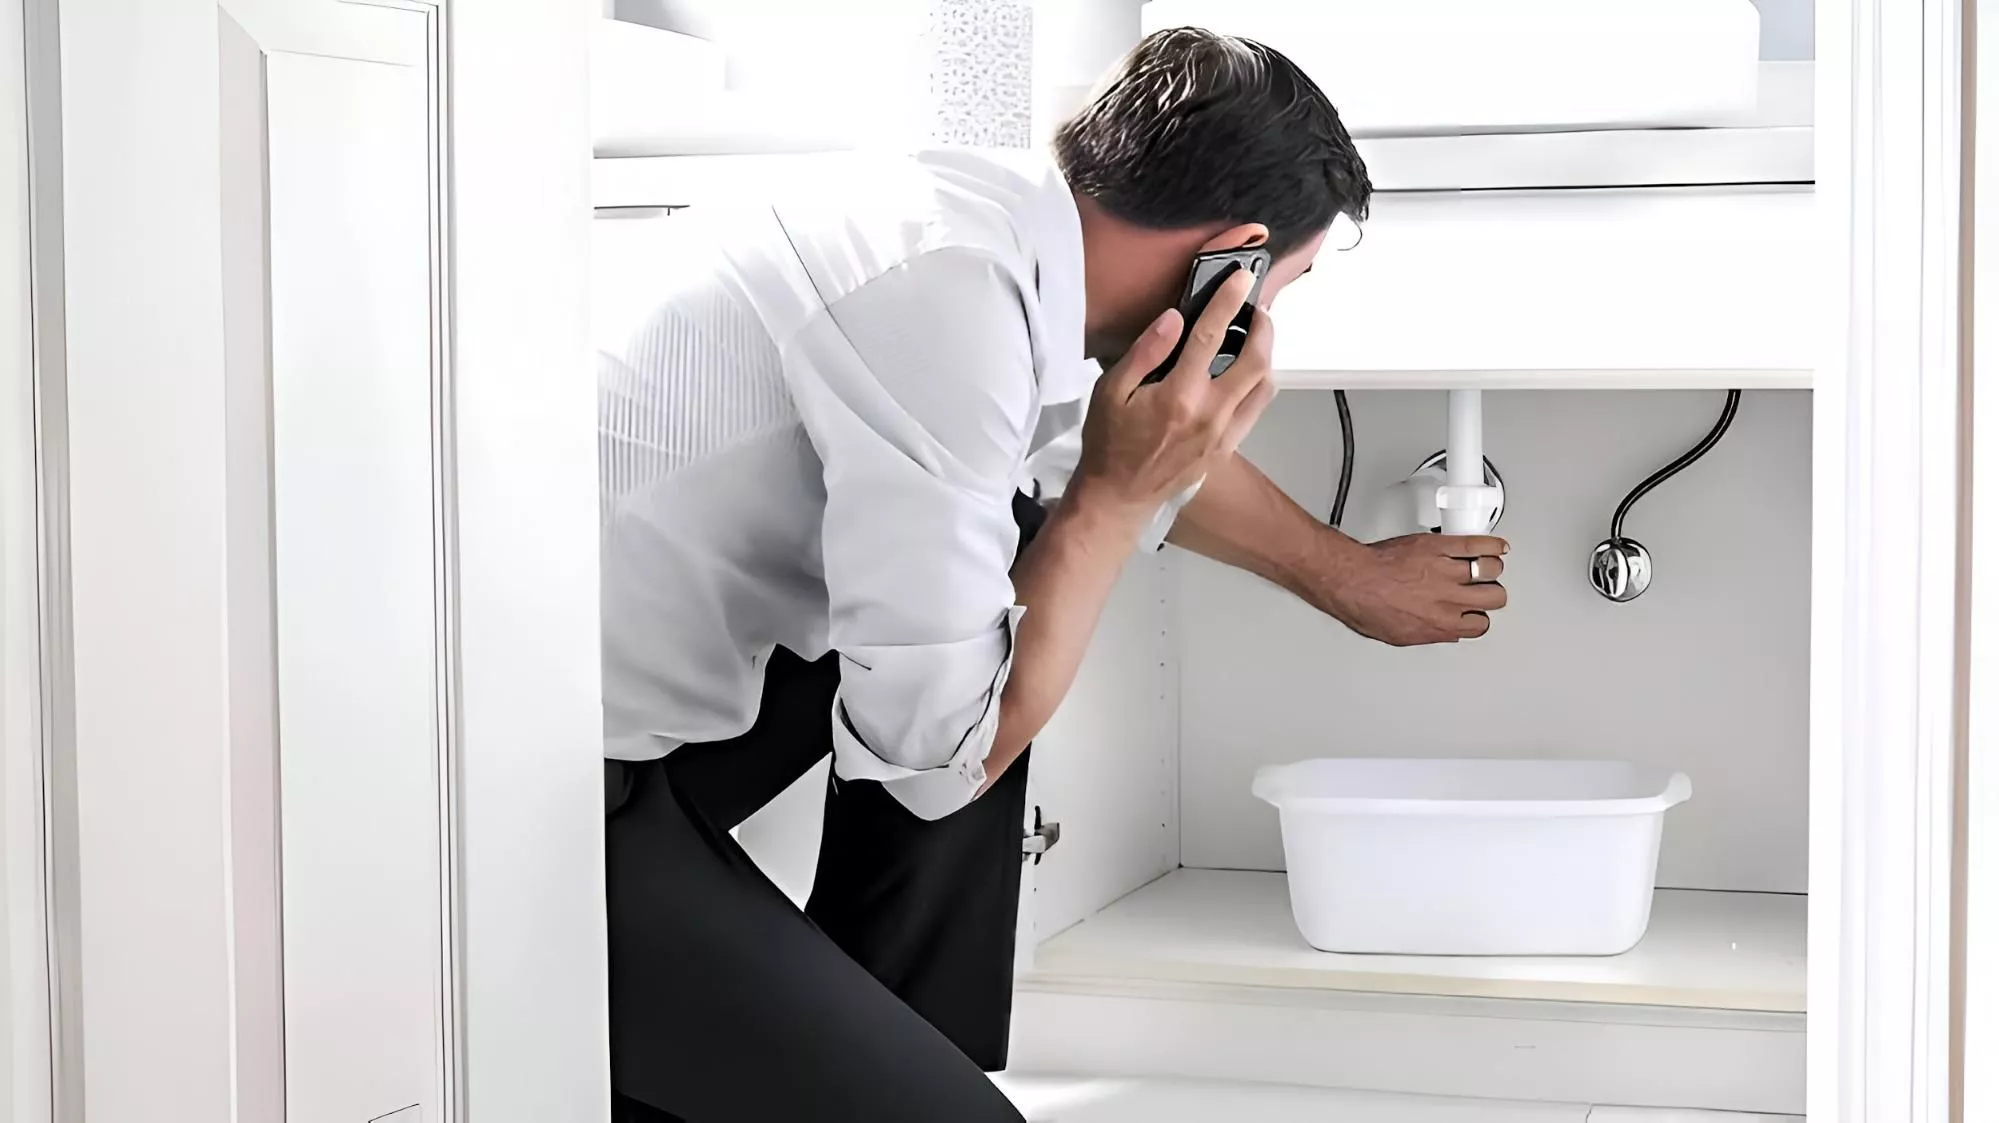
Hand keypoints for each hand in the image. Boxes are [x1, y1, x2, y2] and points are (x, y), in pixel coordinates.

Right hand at [1070, 267, 1276, 520]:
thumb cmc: (1109, 442)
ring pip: (1265, 385)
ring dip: (1266, 355)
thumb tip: (1174, 319)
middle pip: (1256, 359)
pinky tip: (1243, 374)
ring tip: (1254, 338)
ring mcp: (1223, 433)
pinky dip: (1258, 383)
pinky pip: (1256, 409)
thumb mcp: (1110, 392)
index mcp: (1178, 395)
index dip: (1229, 301)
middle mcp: (1210, 413)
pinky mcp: (1227, 448)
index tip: (1242, 277)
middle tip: (1256, 308)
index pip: (1211, 335)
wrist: (1119, 496)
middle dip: (1263, 326)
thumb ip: (1144, 353)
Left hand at [1306, 532, 1509, 645]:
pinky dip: (1492, 544)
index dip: (1479, 616)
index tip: (1476, 611)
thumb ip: (1430, 633)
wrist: (1352, 580)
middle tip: (1483, 588)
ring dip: (1491, 568)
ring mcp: (1446, 572)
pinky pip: (1477, 544)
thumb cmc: (1366, 605)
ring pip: (1491, 569)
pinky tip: (1497, 546)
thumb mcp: (1400, 635)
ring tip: (1486, 565)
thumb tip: (1443, 633)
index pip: (1480, 625)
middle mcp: (1449, 599)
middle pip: (1494, 597)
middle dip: (1490, 594)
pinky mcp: (1440, 547)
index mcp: (1441, 624)